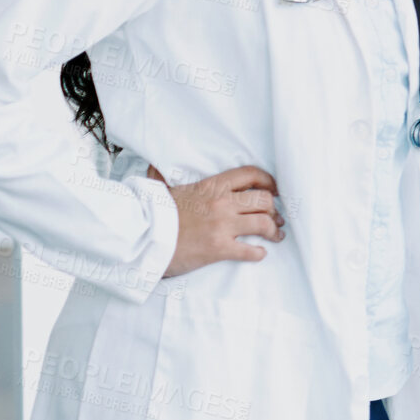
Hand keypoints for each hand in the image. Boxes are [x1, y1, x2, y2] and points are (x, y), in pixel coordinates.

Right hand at [146, 164, 285, 276]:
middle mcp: (221, 203)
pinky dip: (259, 253)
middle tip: (277, 218)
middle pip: (263, 200)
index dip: (269, 181)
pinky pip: (249, 250)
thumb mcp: (165, 189)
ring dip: (273, 231)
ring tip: (275, 236)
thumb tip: (153, 166)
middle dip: (274, 210)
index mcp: (212, 185)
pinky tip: (260, 254)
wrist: (142, 238)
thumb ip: (166, 176)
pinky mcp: (219, 248)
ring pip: (263, 224)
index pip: (251, 174)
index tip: (275, 189)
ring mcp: (222, 226)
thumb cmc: (153, 214)